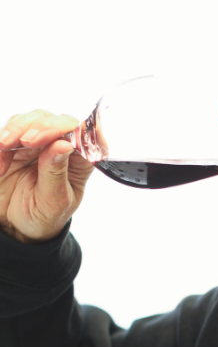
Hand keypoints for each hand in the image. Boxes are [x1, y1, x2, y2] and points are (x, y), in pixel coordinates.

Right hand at [0, 110, 92, 243]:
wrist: (16, 227)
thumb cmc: (44, 216)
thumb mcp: (53, 201)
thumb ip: (56, 173)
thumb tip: (63, 144)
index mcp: (80, 159)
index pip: (79, 132)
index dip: (62, 128)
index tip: (39, 140)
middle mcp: (61, 146)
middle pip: (52, 119)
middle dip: (36, 126)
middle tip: (21, 142)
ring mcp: (37, 144)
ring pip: (28, 119)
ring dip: (14, 130)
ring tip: (3, 148)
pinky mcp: (14, 146)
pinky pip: (7, 131)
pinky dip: (0, 142)